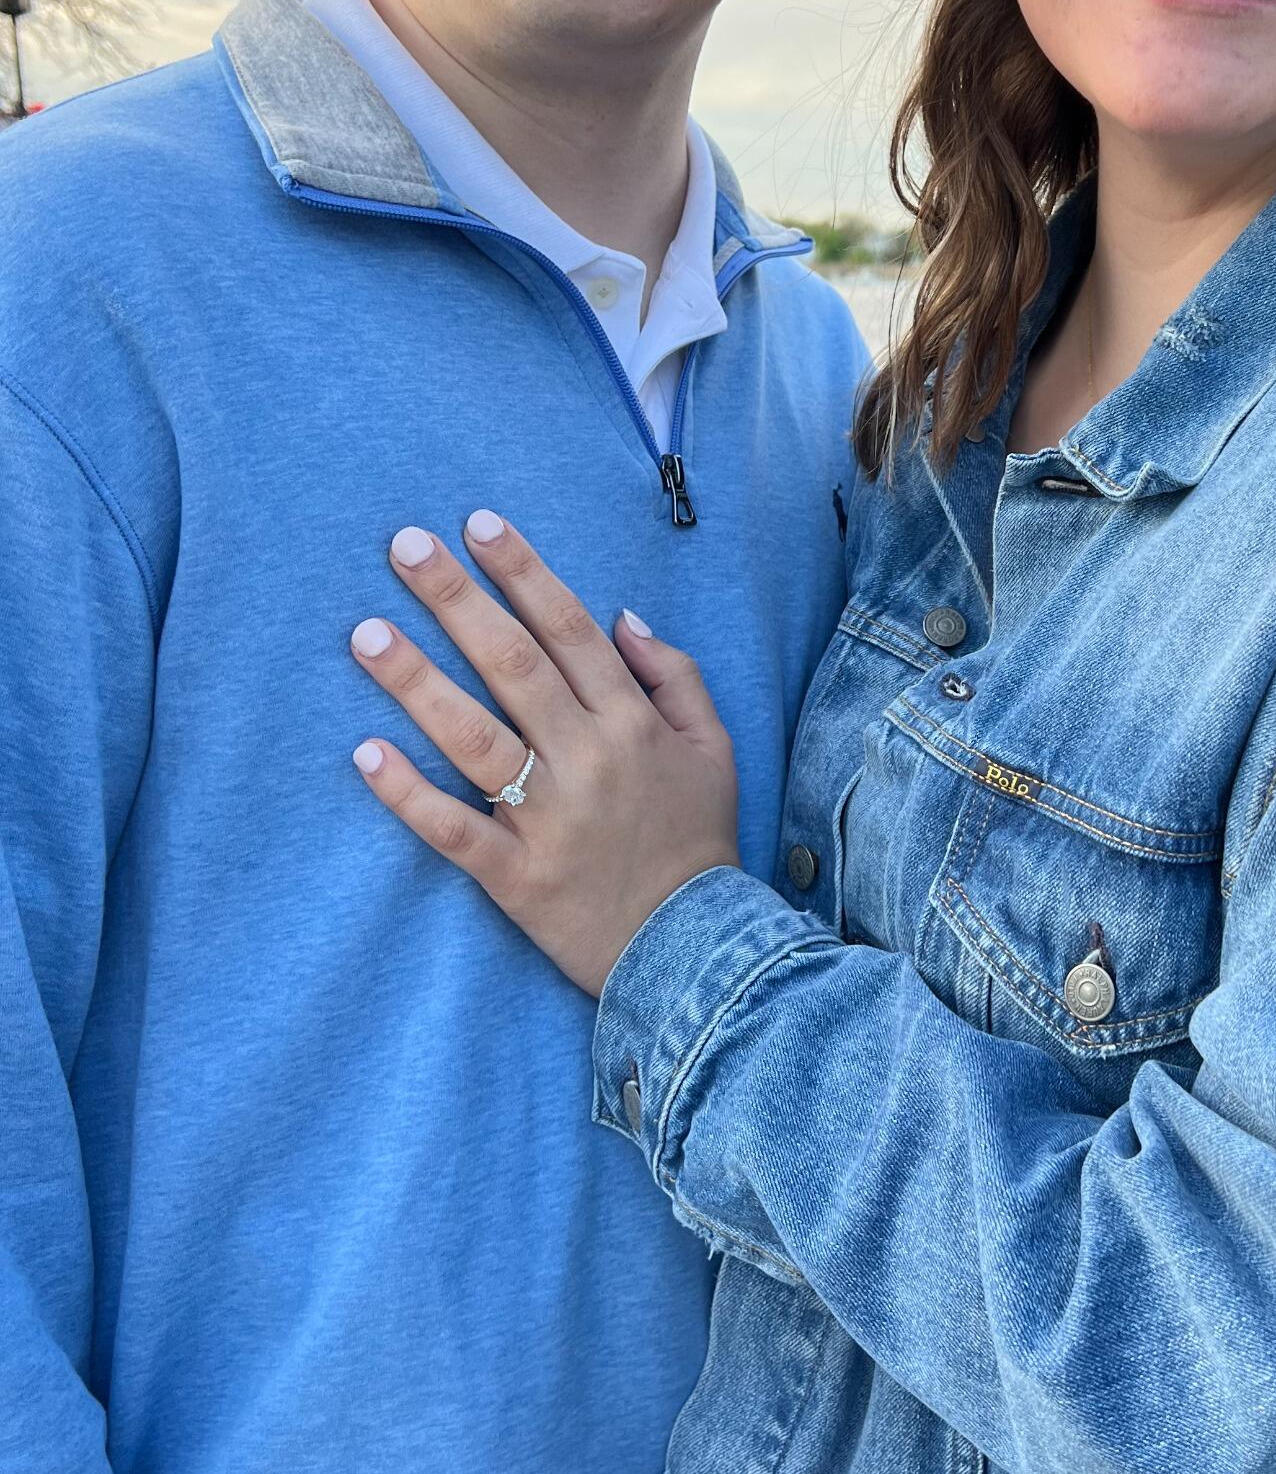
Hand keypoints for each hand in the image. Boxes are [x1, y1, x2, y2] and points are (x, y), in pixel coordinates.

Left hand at [347, 511, 739, 994]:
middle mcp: (588, 758)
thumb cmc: (696, 838)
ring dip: (417, 682)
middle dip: (456, 600)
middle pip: (513, 665)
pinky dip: (409, 794)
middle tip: (404, 546)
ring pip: (474, 737)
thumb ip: (675, 674)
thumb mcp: (713, 746)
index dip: (523, 573)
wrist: (695, 950)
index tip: (477, 524)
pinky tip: (365, 754)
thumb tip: (620, 616)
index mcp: (632, 722)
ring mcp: (549, 818)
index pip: (570, 630)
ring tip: (365, 633)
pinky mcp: (516, 876)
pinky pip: (453, 829)